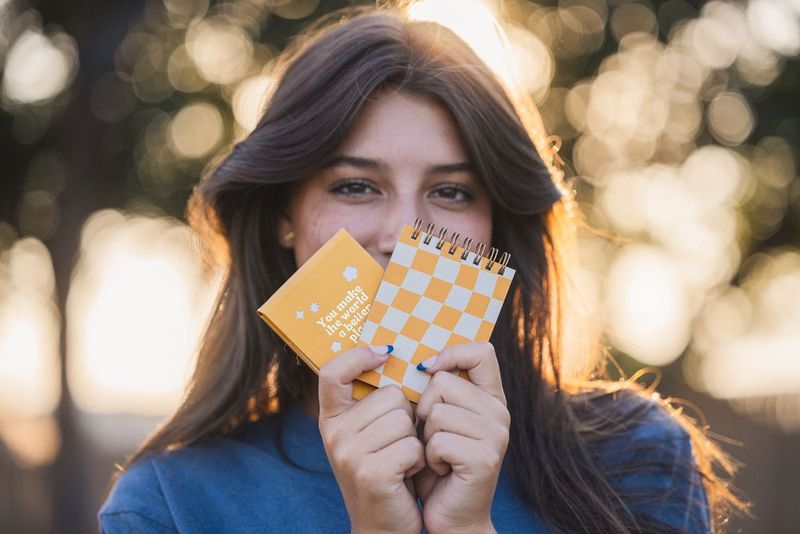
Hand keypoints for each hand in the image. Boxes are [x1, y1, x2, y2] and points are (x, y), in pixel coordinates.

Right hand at [318, 345, 424, 533]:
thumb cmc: (387, 471)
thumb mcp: (371, 434)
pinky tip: (406, 475)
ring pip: (405, 420)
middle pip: (390, 396)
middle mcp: (333, 434)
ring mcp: (349, 454)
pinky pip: (413, 445)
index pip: (333, 372)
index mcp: (331, 419)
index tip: (385, 352)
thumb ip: (374, 402)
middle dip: (406, 418)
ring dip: (414, 441)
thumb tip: (395, 354)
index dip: (357, 355)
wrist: (383, 528)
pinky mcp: (371, 473)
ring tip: (401, 462)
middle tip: (395, 446)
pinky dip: (418, 461)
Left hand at [413, 342, 509, 533]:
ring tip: (438, 455)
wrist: (452, 517)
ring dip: (425, 437)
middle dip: (424, 409)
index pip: (482, 351)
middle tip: (434, 436)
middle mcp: (500, 412)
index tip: (428, 369)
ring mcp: (496, 435)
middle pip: (443, 382)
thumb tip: (418, 361)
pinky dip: (429, 457)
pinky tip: (441, 470)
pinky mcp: (485, 458)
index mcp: (491, 398)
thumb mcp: (438, 420)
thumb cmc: (438, 464)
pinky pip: (438, 440)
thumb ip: (437, 391)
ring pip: (437, 412)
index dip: (452, 353)